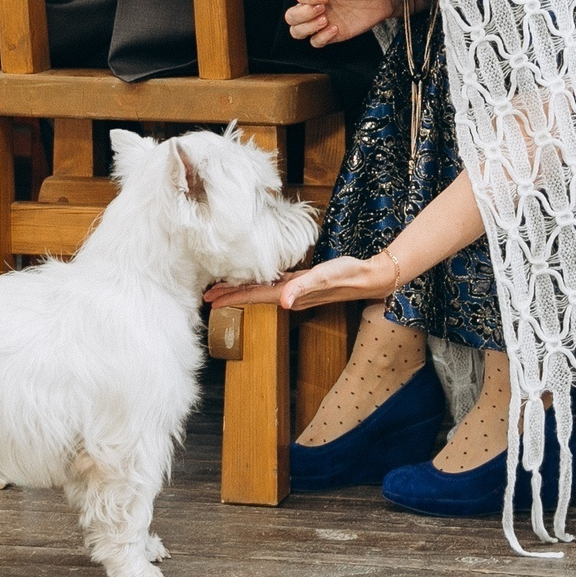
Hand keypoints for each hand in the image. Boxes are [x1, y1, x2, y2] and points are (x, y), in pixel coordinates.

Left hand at [206, 254, 399, 310]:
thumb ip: (303, 287)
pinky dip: (259, 283)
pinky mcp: (302, 283)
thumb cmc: (347, 275)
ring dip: (242, 290)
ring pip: (261, 291)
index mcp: (289, 294)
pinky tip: (257, 278)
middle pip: (253, 296)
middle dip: (230, 295)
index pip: (253, 296)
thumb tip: (283, 301)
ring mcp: (295, 291)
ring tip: (224, 288)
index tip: (209, 299)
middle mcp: (289, 296)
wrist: (368, 278)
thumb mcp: (324, 277)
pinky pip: (274, 285)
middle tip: (207, 295)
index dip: (231, 297)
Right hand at [285, 0, 396, 47]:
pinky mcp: (333, 33)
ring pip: (298, 31)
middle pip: (291, 17)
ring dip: (307, 27)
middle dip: (303, 14)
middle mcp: (314, 5)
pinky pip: (316, 42)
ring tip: (325, 19)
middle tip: (323, 8)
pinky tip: (335, 28)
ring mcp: (323, 20)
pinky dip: (321, 37)